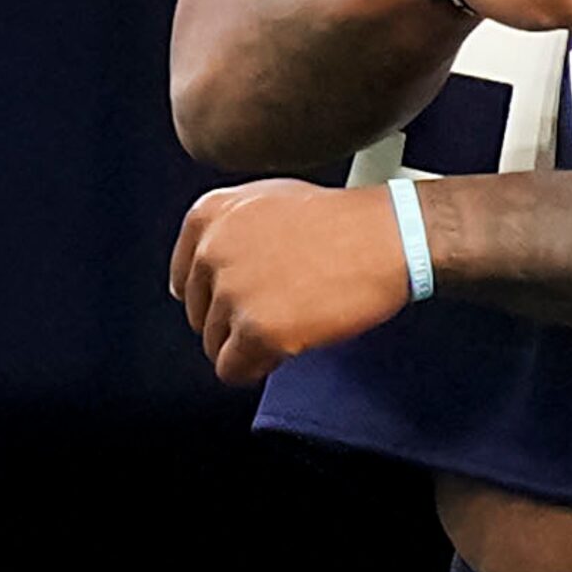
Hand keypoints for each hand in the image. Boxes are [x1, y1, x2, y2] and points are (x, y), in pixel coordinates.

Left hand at [169, 180, 412, 383]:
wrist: (387, 238)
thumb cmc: (339, 220)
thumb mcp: (265, 200)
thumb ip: (226, 231)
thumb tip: (201, 272)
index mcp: (209, 216)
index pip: (185, 279)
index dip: (215, 297)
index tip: (237, 303)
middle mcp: (212, 251)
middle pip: (199, 315)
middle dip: (233, 321)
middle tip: (275, 311)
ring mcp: (234, 292)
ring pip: (214, 345)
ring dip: (247, 345)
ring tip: (288, 324)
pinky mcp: (258, 330)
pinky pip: (233, 370)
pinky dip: (255, 369)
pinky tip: (284, 349)